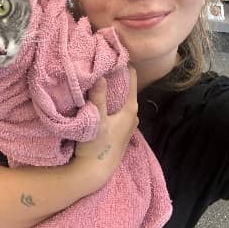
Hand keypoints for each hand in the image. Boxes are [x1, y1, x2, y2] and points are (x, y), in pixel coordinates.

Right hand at [73, 66, 138, 187]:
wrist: (95, 173)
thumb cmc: (96, 146)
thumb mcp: (96, 119)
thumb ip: (99, 97)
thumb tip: (101, 75)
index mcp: (130, 109)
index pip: (132, 78)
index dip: (122, 64)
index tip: (110, 54)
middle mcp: (133, 115)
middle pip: (126, 88)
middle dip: (116, 76)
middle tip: (100, 64)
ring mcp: (128, 124)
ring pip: (122, 99)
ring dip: (113, 90)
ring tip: (98, 79)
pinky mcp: (120, 131)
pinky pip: (118, 108)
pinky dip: (111, 101)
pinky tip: (99, 100)